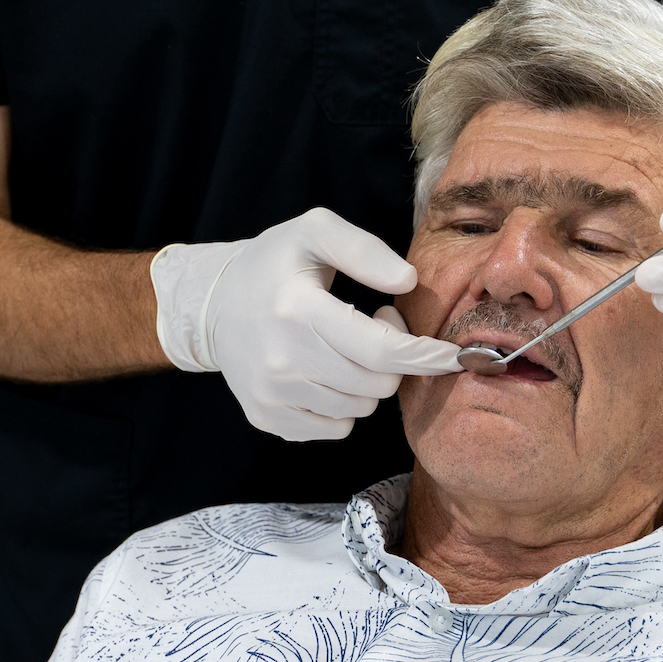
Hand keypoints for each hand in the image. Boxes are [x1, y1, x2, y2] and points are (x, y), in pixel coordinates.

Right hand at [151, 208, 462, 439]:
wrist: (213, 304)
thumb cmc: (275, 264)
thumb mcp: (315, 231)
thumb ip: (364, 249)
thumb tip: (407, 281)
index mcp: (297, 309)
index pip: (380, 350)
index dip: (423, 354)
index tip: (449, 353)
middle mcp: (281, 358)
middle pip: (376, 385)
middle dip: (393, 361)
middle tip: (376, 328)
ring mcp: (271, 393)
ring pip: (359, 409)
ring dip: (367, 383)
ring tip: (345, 348)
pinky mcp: (267, 417)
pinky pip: (334, 429)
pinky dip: (343, 407)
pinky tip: (326, 374)